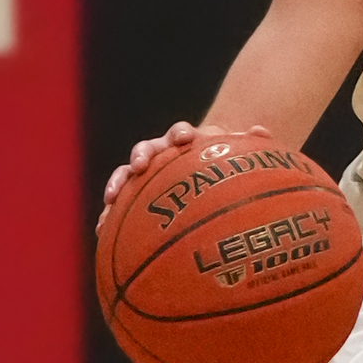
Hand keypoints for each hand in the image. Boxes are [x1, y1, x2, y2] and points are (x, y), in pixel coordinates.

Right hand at [97, 120, 267, 230]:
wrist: (204, 167)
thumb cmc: (220, 162)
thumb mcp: (235, 154)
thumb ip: (248, 143)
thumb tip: (262, 132)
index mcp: (185, 142)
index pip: (180, 134)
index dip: (180, 135)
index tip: (184, 139)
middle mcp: (161, 153)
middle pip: (147, 148)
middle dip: (142, 154)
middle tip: (141, 165)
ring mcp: (146, 172)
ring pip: (127, 173)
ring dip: (118, 182)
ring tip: (111, 199)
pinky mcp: (136, 192)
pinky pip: (120, 202)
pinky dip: (110, 213)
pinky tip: (101, 230)